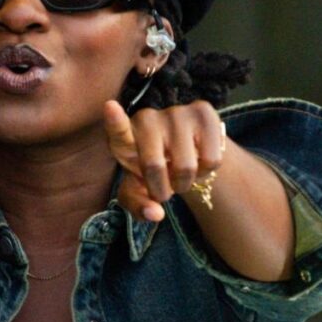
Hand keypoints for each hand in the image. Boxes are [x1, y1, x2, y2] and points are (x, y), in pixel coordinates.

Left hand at [103, 99, 225, 221]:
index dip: (115, 120)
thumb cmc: (153, 171)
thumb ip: (138, 206)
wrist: (184, 151)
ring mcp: (175, 112)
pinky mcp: (203, 111)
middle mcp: (147, 119)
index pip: (118, 130)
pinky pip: (211, 159)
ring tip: (180, 169)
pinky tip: (198, 157)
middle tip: (164, 187)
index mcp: (123, 139)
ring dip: (186, 182)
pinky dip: (207, 170)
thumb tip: (155, 214)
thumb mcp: (138, 190)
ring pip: (187, 166)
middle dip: (162, 190)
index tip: (110, 107)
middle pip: (154, 167)